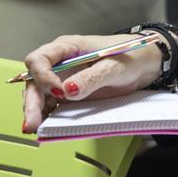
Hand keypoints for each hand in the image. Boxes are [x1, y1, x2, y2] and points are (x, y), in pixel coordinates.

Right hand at [22, 34, 161, 132]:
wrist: (146, 64)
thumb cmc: (131, 56)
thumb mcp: (114, 66)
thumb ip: (92, 77)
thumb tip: (68, 90)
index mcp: (68, 47)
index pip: (40, 59)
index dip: (42, 76)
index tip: (58, 91)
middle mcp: (60, 63)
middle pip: (34, 80)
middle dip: (31, 101)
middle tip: (32, 122)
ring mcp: (63, 78)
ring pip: (38, 94)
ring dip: (35, 111)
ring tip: (34, 129)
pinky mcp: (69, 93)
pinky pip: (51, 104)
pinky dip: (46, 115)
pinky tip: (45, 126)